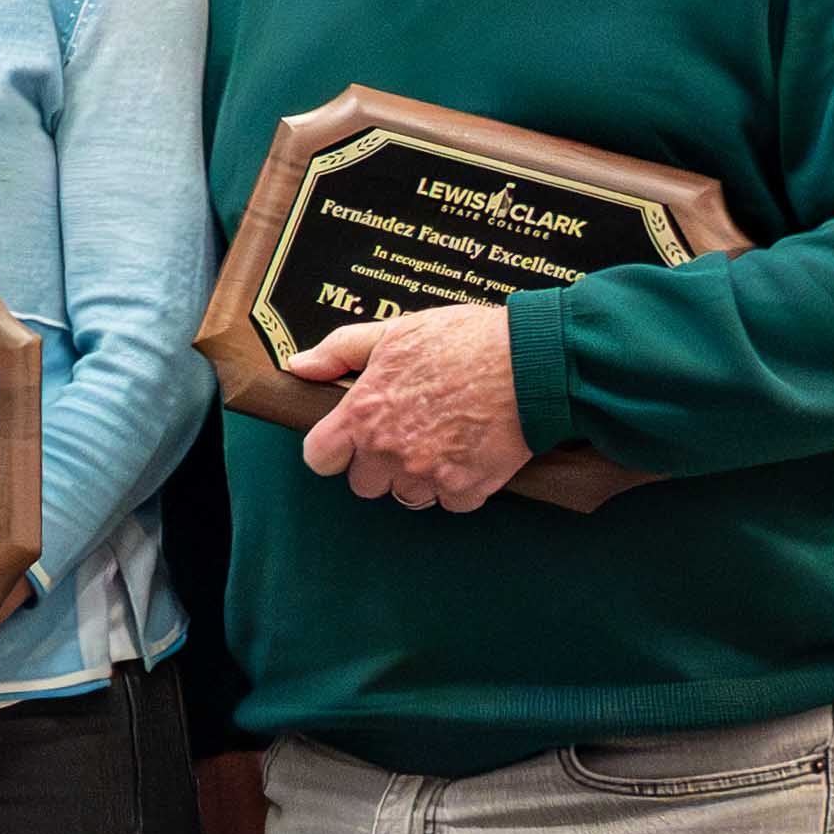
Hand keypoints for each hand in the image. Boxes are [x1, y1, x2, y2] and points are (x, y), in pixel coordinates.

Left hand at [293, 303, 534, 509]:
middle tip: (408, 432)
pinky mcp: (466, 488)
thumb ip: (341, 351)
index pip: (318, 458)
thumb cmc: (465, 341)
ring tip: (443, 440)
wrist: (534, 360)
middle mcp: (388, 451)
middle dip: (379, 464)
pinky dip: (459, 485)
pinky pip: (450, 501)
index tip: (348, 439)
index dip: (331, 450)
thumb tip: (299, 365)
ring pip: (406, 496)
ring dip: (419, 477)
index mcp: (362, 415)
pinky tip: (471, 453)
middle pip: (363, 483)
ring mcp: (427, 474)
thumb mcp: (395, 332)